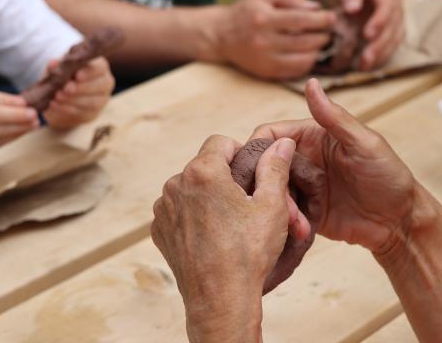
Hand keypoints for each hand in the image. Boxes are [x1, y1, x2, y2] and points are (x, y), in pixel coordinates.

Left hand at [43, 57, 114, 128]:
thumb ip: (57, 66)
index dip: (89, 72)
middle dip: (81, 88)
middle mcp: (105, 83)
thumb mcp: (59, 68)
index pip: (100, 68)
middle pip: (99, 86)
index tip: (77, 76)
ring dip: (73, 99)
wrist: (61, 96)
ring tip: (57, 96)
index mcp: (100, 67)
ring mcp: (101, 100)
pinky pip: (82, 112)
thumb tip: (53, 64)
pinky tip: (55, 104)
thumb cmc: (64, 76)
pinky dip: (66, 108)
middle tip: (66, 88)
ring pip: (91, 101)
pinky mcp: (92, 114)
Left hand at [152, 135, 303, 342]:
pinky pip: (178, 210)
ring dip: (207, 196)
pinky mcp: (159, 229)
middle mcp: (175, 184)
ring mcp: (164, 208)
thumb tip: (281, 143)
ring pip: (190, 188)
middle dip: (224, 178)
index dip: (239, 153)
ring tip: (228, 223)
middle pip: (204, 166)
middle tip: (244, 204)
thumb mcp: (272, 206)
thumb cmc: (248, 253)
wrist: (220, 299)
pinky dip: (192, 216)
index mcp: (202, 172)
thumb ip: (274, 167)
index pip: (220, 142)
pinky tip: (211, 236)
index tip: (249, 175)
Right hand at [213, 0, 335, 79]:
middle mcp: (263, 41)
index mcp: (264, 19)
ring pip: (303, 60)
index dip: (321, 20)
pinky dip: (307, 64)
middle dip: (323, 37)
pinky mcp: (266, 72)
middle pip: (305, 42)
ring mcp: (265, 59)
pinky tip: (309, 54)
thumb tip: (316, 8)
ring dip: (317, 52)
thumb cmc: (248, 11)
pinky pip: (295, 72)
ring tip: (321, 43)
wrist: (222, 35)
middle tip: (329, 32)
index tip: (332, 18)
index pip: (301, 20)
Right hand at [251, 79, 415, 253]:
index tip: (256, 168)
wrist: (399, 222)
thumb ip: (333, 117)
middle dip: (267, 184)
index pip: (269, 135)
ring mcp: (301, 186)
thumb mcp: (364, 144)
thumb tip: (311, 82)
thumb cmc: (389, 177)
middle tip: (279, 203)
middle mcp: (301, 159)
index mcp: (310, 136)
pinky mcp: (303, 211)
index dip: (258, 149)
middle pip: (265, 166)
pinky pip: (282, 213)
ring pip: (271, 191)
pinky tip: (299, 230)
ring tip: (297, 221)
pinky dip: (285, 222)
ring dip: (278, 207)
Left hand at [334, 0, 404, 69]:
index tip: (367, 35)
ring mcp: (396, 17)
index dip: (380, 20)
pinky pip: (391, 45)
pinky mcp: (392, 29)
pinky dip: (381, 56)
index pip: (387, 5)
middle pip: (393, 25)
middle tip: (365, 57)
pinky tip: (367, 66)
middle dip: (380, 43)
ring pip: (395, 38)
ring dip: (381, 54)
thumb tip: (353, 8)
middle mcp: (395, 3)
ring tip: (364, 66)